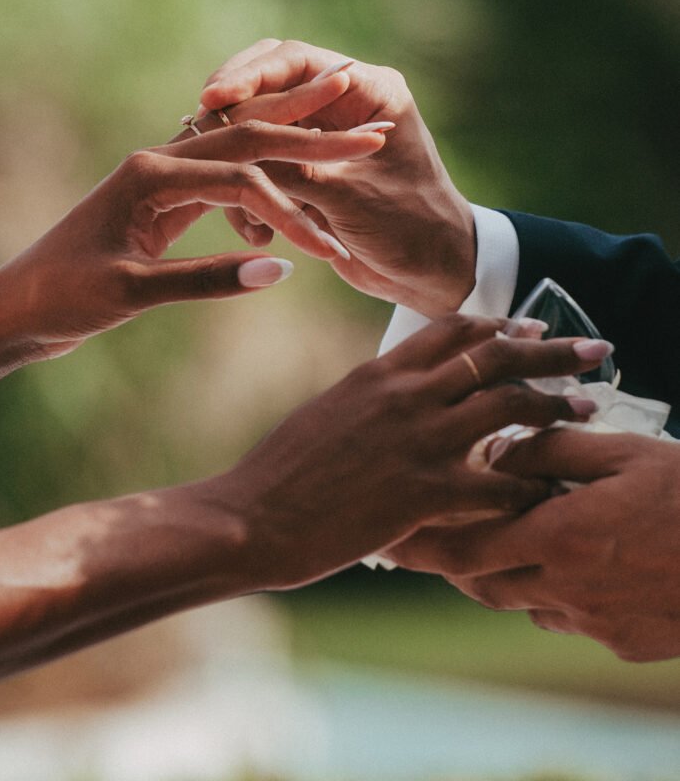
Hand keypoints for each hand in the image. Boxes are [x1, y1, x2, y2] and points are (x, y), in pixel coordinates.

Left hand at [0, 121, 383, 374]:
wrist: (19, 306)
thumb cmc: (64, 299)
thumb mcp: (131, 292)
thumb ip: (206, 278)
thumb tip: (280, 269)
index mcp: (152, 174)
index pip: (243, 180)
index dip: (293, 213)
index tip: (332, 250)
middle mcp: (160, 162)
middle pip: (251, 139)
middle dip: (312, 133)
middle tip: (371, 130)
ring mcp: (164, 177)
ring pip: (243, 152)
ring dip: (296, 143)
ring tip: (348, 130)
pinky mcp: (167, 198)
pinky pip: (228, 179)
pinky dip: (269, 177)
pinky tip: (299, 170)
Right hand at [197, 39, 475, 316]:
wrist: (432, 274)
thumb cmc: (410, 230)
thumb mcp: (348, 198)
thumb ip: (294, 170)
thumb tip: (231, 150)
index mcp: (369, 92)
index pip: (296, 62)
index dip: (250, 76)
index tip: (213, 98)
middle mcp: (344, 105)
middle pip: (270, 83)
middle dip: (231, 112)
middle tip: (194, 130)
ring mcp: (324, 136)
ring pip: (260, 127)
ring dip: (242, 163)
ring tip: (245, 215)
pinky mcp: (309, 171)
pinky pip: (265, 166)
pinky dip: (254, 196)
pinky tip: (257, 234)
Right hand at [217, 318, 605, 589]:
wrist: (252, 516)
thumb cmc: (282, 472)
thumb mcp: (330, 411)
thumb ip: (373, 395)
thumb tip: (399, 394)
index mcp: (380, 371)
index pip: (455, 330)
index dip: (501, 326)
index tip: (529, 329)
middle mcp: (405, 394)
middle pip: (495, 356)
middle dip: (551, 349)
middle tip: (590, 349)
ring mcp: (418, 439)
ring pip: (508, 405)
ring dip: (555, 405)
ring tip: (586, 408)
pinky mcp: (425, 491)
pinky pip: (499, 482)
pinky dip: (530, 484)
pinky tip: (547, 489)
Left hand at [388, 428, 679, 661]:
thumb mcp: (623, 451)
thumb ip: (552, 450)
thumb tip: (500, 453)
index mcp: (559, 535)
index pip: (465, 545)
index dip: (419, 543)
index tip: (387, 535)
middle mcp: (566, 587)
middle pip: (481, 581)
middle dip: (448, 562)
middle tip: (422, 542)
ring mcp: (594, 621)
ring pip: (520, 601)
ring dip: (499, 574)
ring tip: (491, 545)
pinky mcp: (621, 642)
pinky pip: (565, 617)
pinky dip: (548, 593)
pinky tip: (563, 565)